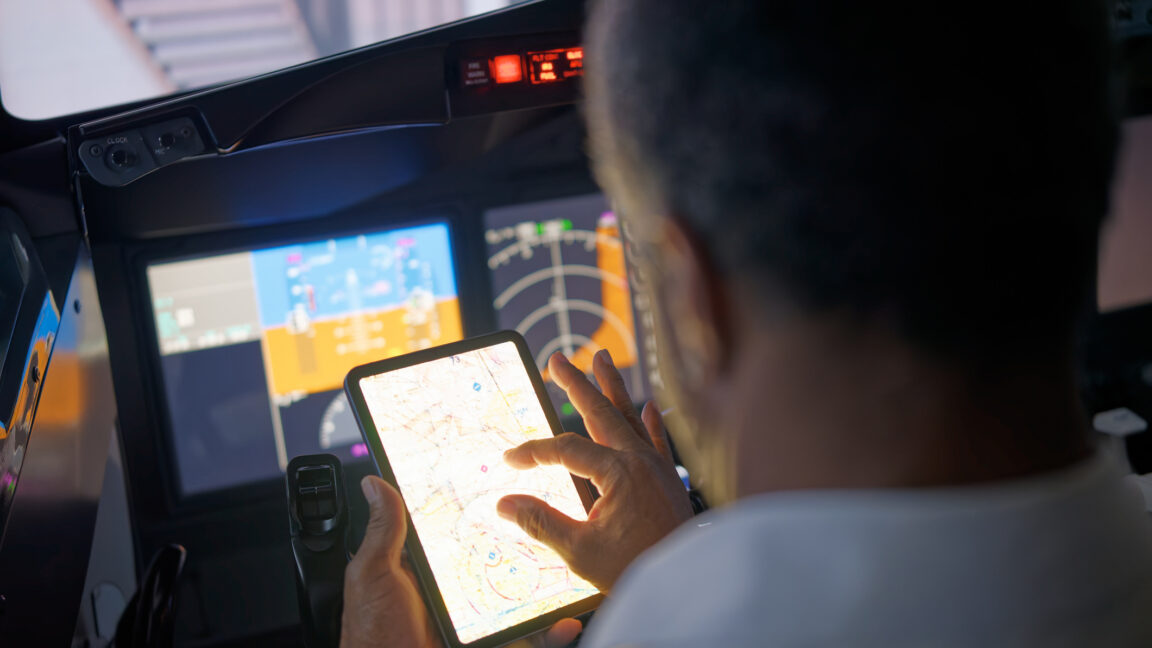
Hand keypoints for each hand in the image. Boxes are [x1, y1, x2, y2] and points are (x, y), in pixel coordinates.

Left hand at [342, 476, 583, 647]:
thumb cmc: (375, 634)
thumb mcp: (375, 573)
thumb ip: (383, 530)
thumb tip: (375, 484)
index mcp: (432, 570)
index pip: (463, 535)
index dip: (483, 515)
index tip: (505, 490)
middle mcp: (459, 592)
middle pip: (500, 562)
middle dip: (527, 547)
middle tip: (549, 527)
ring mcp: (479, 620)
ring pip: (520, 598)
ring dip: (546, 587)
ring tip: (567, 571)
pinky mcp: (494, 642)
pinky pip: (526, 637)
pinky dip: (550, 632)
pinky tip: (563, 623)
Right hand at [497, 350, 693, 591]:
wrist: (688, 585)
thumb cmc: (636, 569)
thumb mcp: (580, 551)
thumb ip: (541, 523)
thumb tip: (504, 504)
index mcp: (618, 472)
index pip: (567, 449)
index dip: (535, 452)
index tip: (510, 459)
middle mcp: (639, 459)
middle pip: (601, 412)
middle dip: (577, 384)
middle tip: (557, 360)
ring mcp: (657, 466)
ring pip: (630, 417)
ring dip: (613, 388)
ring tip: (602, 358)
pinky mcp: (669, 479)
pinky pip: (658, 440)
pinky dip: (651, 421)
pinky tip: (649, 405)